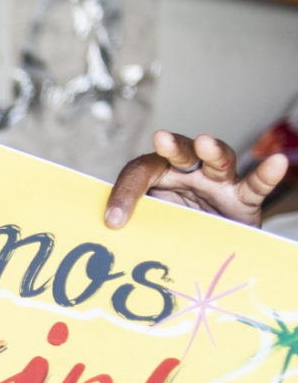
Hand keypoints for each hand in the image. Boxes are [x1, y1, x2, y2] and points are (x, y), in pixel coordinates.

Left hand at [104, 131, 289, 229]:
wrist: (204, 243)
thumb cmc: (170, 226)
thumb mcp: (149, 223)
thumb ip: (133, 222)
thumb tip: (108, 233)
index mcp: (158, 175)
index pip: (140, 172)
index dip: (124, 193)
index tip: (113, 220)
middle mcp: (189, 172)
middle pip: (181, 153)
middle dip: (172, 146)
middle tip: (161, 139)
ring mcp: (218, 183)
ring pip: (218, 160)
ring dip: (212, 151)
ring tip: (205, 144)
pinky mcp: (243, 198)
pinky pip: (256, 185)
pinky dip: (266, 174)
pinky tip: (275, 163)